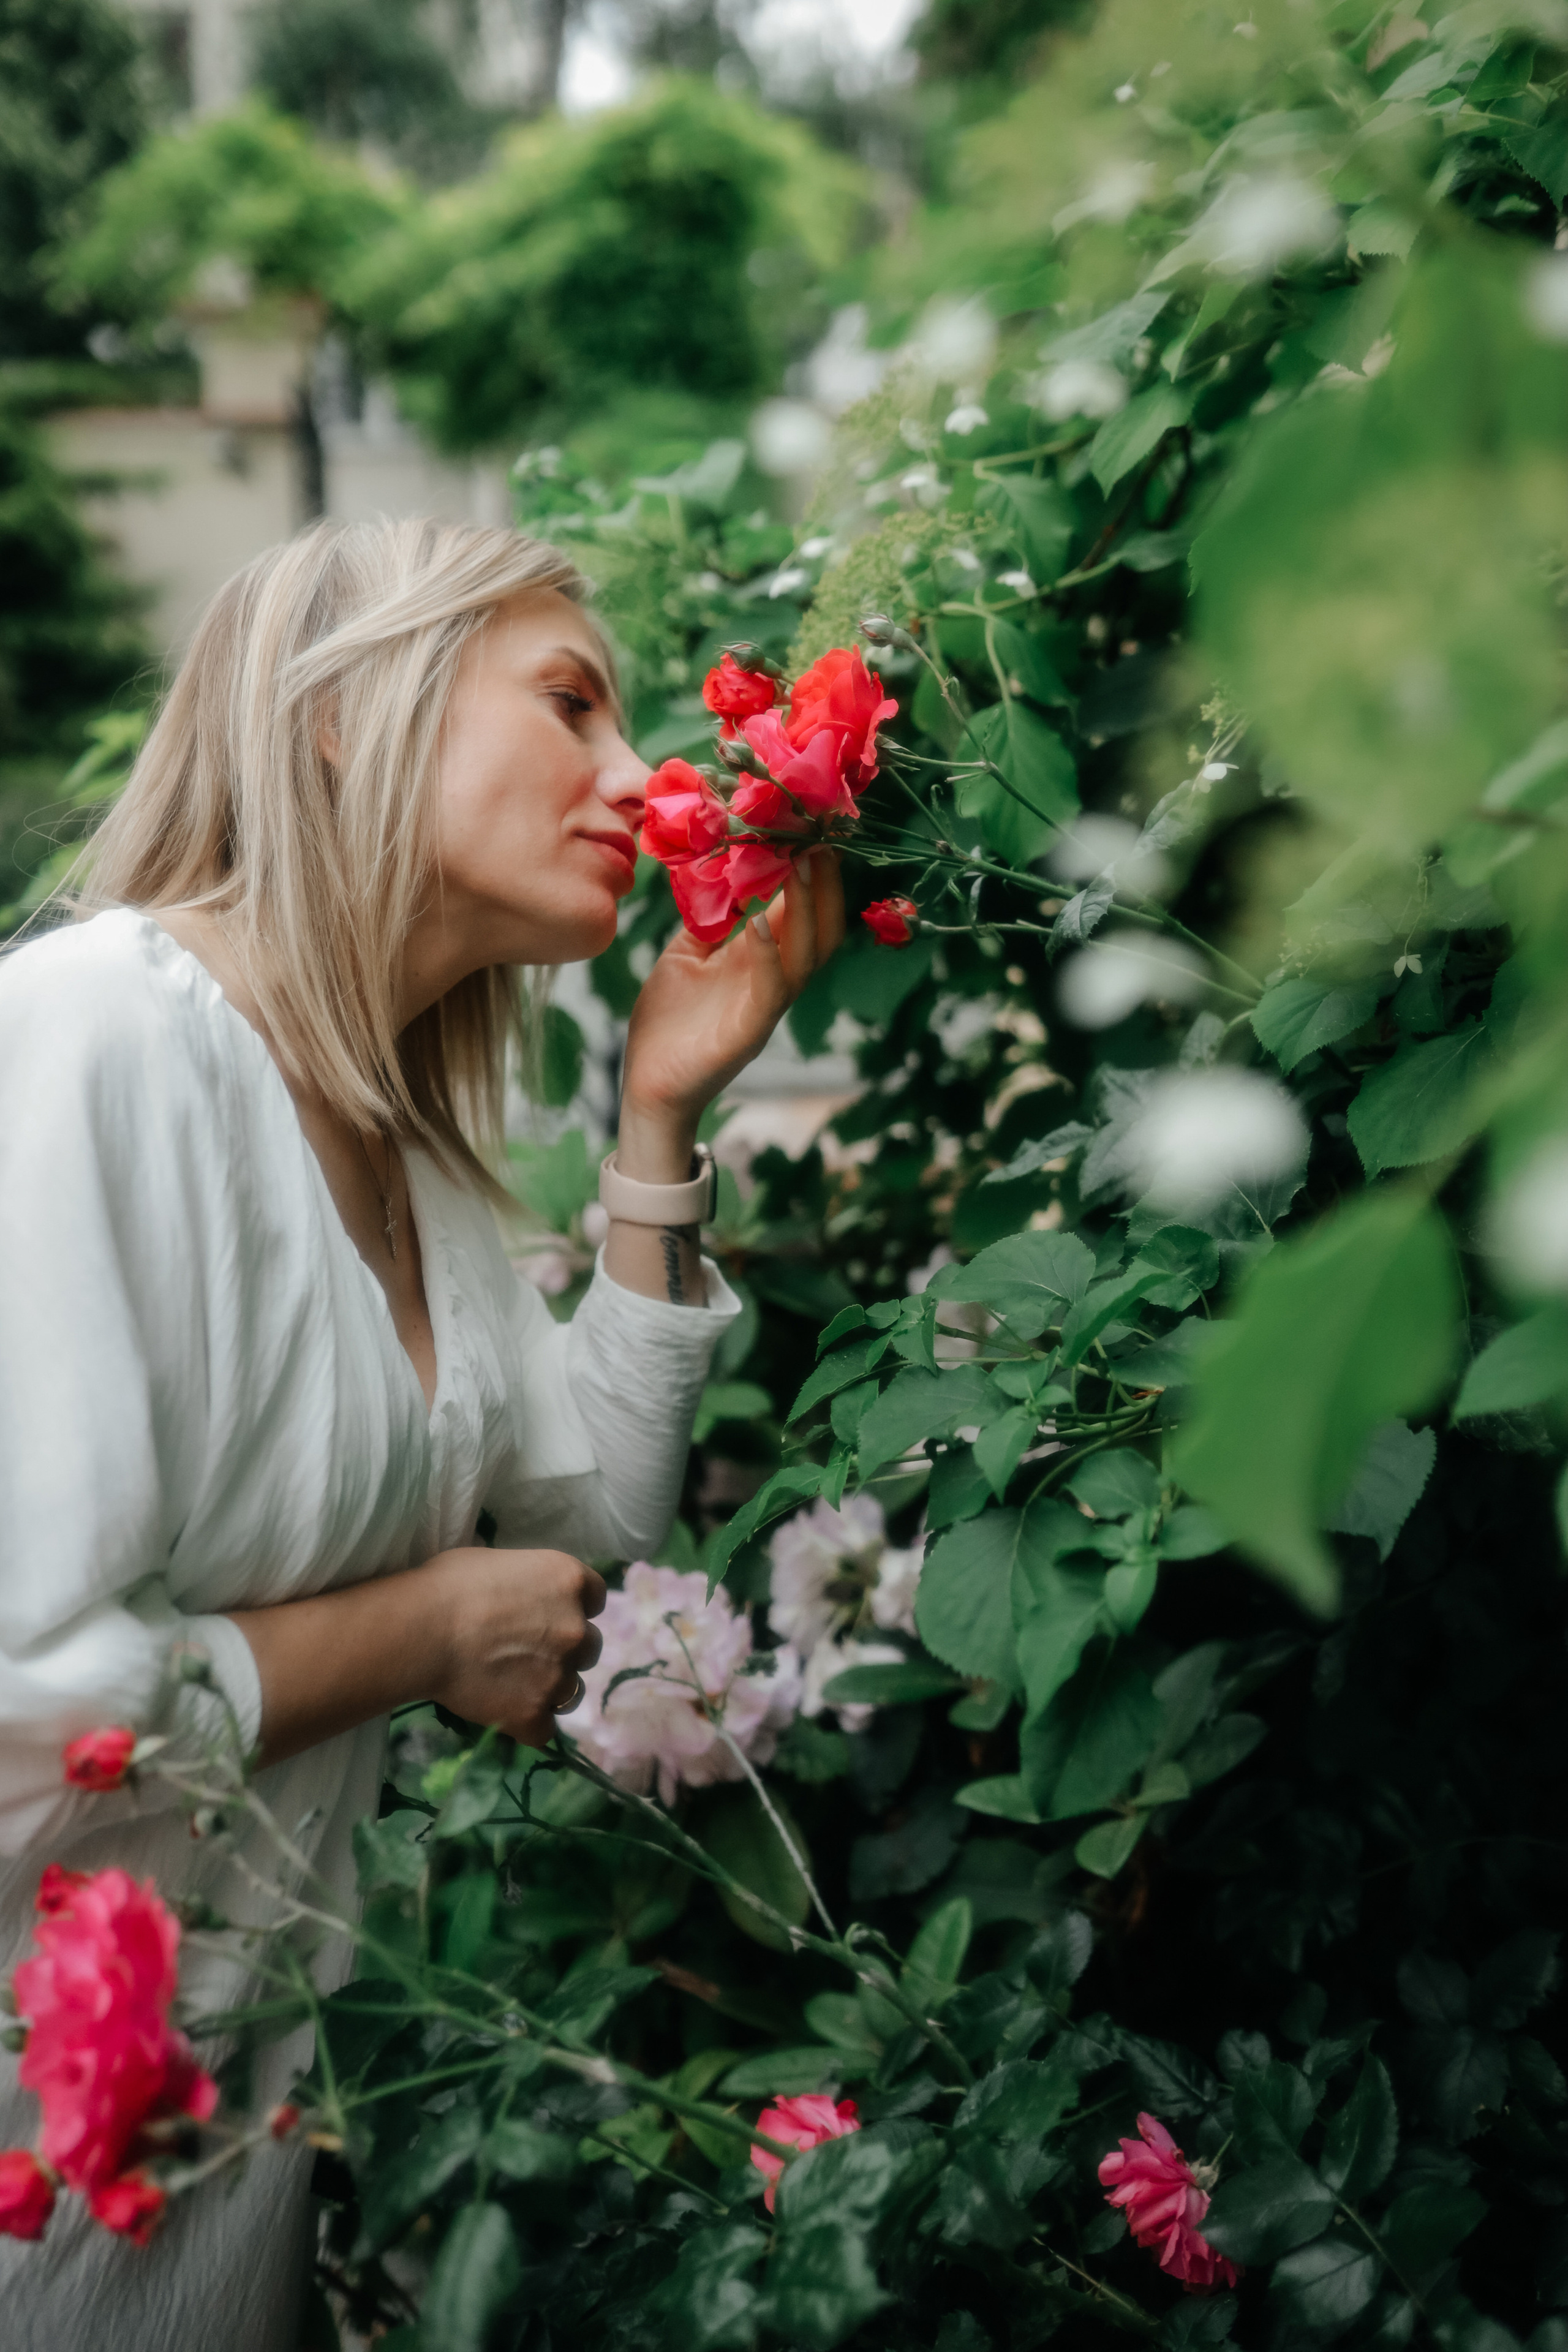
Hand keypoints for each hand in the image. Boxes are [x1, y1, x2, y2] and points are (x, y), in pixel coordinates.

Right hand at [426, 1547, 606, 1745]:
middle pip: (589, 1645)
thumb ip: (529, 1585)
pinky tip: (501, 1713)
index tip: (548, 1614)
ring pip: (572, 1691)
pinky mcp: (535, 1715)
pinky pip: (544, 1729)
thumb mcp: (500, 1563)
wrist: (420, 1631)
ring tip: (511, 1687)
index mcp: (569, 1581)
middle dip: (564, 1650)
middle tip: (525, 1653)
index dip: (573, 1608)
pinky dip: (526, 1724)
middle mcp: (576, 1629)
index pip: (596, 1596)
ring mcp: (559, 1675)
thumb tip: (526, 1600)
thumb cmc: (448, 1585)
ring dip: (549, 1689)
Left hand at [617, 851, 844, 1177]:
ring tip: (802, 862)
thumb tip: (718, 869)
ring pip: (807, 954)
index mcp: (762, 962)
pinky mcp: (749, 1033)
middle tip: (820, 831)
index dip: (810, 869)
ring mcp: (766, 1008)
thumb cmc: (669, 1024)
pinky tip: (758, 923)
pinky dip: (769, 955)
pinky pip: (771, 990)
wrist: (648, 1087)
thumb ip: (710, 920)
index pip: (800, 910)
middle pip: (821, 927)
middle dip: (824, 880)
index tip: (808, 824)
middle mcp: (775, 981)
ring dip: (807, 906)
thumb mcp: (687, 956)